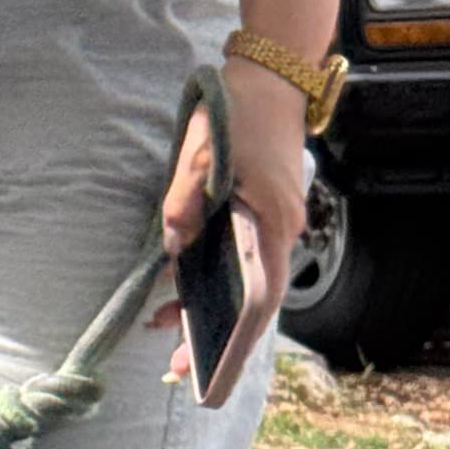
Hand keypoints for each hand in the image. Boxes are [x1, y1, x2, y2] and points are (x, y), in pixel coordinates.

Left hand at [159, 66, 309, 404]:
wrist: (272, 77)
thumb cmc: (239, 115)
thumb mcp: (201, 158)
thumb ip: (184, 206)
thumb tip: (173, 252)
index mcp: (273, 224)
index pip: (261, 301)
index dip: (234, 340)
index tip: (208, 371)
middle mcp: (282, 231)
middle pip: (252, 298)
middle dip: (215, 334)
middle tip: (176, 364)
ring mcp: (277, 222)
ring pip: (246, 278)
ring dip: (211, 303)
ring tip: (167, 326)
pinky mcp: (266, 211)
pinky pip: (243, 256)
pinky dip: (215, 275)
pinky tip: (182, 283)